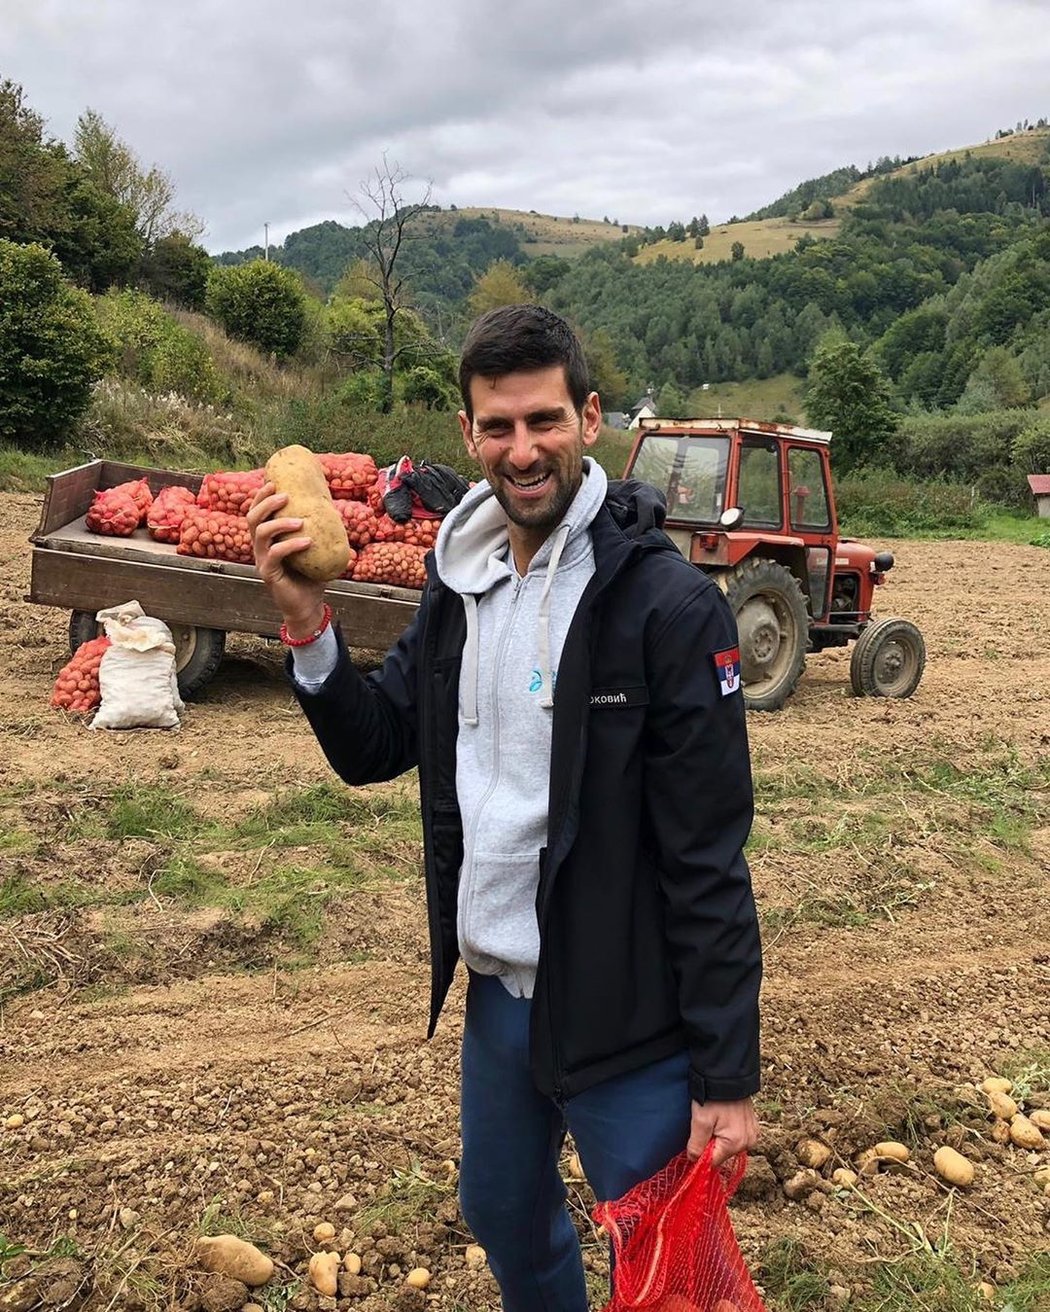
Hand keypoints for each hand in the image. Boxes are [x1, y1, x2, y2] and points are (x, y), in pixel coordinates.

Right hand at [247, 482, 326, 633]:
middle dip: (266, 503)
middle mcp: (260, 548)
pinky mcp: (269, 574)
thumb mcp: (316, 549)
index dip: (261, 496)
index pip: (257, 512)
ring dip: (279, 523)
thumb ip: (320, 531)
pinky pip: (276, 554)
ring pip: (260, 534)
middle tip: (285, 496)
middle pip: (252, 519)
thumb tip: (336, 509)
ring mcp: (262, 561)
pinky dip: (291, 545)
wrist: (308, 605)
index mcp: (267, 539)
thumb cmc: (311, 576)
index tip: (273, 481)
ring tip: (299, 521)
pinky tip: (307, 541)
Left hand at [686, 1097, 758, 1167]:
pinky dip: (729, 1130)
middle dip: (711, 1143)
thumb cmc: (713, 1097)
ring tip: (716, 1118)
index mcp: (735, 1144)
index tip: (696, 1139)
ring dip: (720, 1136)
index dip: (702, 1153)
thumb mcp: (700, 1120)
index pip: (713, 1162)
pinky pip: (737, 1136)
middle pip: (722, 1154)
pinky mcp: (753, 1127)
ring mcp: (752, 1134)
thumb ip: (696, 1144)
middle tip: (707, 1123)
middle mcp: (748, 1143)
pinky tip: (724, 1117)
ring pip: (729, 1145)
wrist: (728, 1075)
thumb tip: (693, 1160)